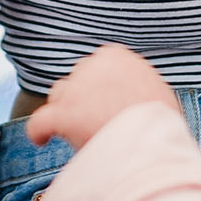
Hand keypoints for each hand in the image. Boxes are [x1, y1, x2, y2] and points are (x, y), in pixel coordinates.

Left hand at [26, 44, 177, 150]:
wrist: (154, 143)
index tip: (104, 101)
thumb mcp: (158, 92)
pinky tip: (42, 140)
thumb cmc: (162, 124)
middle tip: (94, 120)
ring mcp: (75, 89)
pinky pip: (39, 121)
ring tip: (77, 132)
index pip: (98, 65)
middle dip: (83, 96)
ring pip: (59, 95)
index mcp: (116, 56)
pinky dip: (39, 131)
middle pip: (78, 78)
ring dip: (65, 109)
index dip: (99, 85)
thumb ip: (138, 84)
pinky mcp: (62, 114)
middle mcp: (91, 66)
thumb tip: (133, 94)